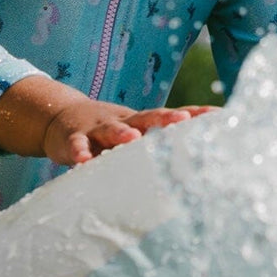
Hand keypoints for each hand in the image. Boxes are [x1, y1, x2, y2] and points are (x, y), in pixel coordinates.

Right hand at [0, 74, 213, 164]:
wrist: (58, 117)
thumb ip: (157, 143)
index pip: (171, 116)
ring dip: (121, 134)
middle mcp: (122, 121)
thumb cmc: (107, 132)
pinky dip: (79, 153)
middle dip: (165, 119)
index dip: (194, 115)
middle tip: (184, 120)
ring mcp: (96, 128)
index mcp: (140, 121)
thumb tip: (197, 157)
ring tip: (132, 139)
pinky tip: (84, 161)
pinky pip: (77, 146)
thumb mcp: (132, 133)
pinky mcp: (73, 140)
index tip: (218, 116)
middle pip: (146, 117)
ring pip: (110, 129)